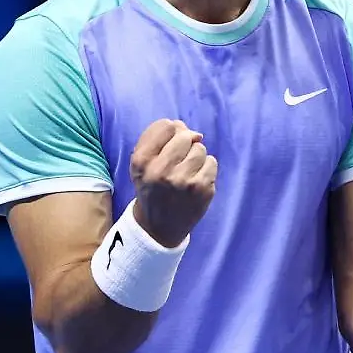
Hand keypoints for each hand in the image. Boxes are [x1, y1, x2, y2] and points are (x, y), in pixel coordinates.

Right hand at [130, 119, 217, 247]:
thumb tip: (184, 126)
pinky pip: (212, 162)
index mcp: (142, 161)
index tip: (169, 144)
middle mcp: (161, 171)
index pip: (166, 126)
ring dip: (196, 157)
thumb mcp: (141, 163)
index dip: (171, 131)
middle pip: (185, 136)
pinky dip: (206, 168)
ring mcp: (183, 182)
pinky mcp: (202, 190)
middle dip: (185, 144)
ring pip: (200, 149)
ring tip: (186, 172)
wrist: (158, 226)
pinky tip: (196, 180)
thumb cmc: (151, 187)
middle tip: (178, 161)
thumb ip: (156, 137)